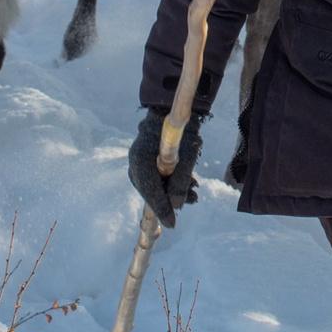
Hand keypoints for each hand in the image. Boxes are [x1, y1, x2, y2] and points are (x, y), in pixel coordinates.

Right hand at [127, 107, 201, 226]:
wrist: (172, 107)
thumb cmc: (180, 129)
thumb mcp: (185, 157)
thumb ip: (180, 182)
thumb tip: (177, 206)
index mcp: (140, 162)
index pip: (151, 192)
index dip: (163, 209)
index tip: (173, 224)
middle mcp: (135, 164)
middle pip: (152, 191)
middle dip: (172, 199)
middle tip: (192, 201)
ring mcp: (139, 162)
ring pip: (156, 185)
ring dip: (175, 190)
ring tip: (196, 192)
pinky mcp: (146, 160)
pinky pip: (157, 177)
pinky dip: (172, 181)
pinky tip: (190, 183)